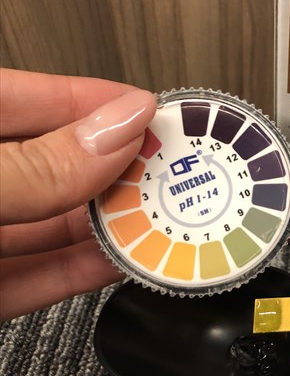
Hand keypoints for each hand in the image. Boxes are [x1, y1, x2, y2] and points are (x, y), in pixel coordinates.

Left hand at [0, 69, 155, 319]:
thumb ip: (36, 165)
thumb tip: (119, 129)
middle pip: (56, 165)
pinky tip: (125, 261)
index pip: (31, 98)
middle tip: (173, 170)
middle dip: (118, 168)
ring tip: (165, 219)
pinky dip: (86, 272)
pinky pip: (40, 277)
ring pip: (53, 225)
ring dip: (112, 225)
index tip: (154, 110)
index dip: (97, 100)